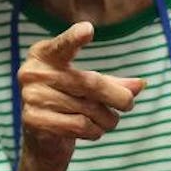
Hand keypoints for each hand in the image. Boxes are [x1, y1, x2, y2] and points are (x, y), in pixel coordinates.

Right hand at [17, 21, 144, 169]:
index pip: (63, 46)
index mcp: (44, 54)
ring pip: (88, 108)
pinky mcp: (34, 120)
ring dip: (107, 119)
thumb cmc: (69, 103)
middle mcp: (32, 72)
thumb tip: (140, 85)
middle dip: (117, 96)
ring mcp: (31, 97)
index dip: (74, 38)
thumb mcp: (90, 88)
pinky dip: (94, 131)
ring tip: (106, 121)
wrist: (42, 141)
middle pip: (89, 83)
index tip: (88, 29)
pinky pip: (80, 125)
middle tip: (129, 104)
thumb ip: (113, 83)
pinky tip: (92, 130)